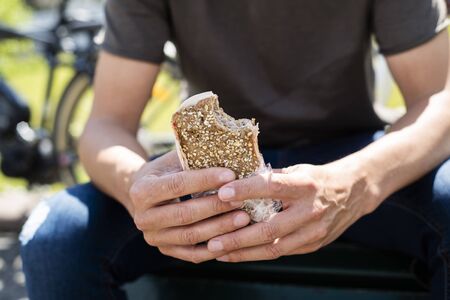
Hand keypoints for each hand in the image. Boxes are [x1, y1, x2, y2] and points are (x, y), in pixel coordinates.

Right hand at [128, 150, 250, 262]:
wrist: (146, 195)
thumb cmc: (168, 171)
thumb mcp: (174, 159)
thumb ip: (194, 157)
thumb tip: (229, 150)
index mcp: (141, 190)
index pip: (177, 185)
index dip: (204, 180)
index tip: (230, 175)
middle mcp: (142, 218)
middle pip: (184, 214)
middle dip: (215, 206)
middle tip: (241, 200)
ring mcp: (154, 238)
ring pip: (190, 235)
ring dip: (220, 228)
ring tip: (244, 218)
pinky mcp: (166, 251)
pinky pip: (193, 254)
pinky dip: (215, 247)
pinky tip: (235, 237)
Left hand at [208, 162, 378, 261]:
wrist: (354, 192)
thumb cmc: (317, 178)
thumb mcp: (297, 170)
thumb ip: (270, 178)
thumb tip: (235, 182)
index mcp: (305, 185)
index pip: (272, 186)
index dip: (246, 190)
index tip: (222, 193)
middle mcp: (311, 210)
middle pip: (270, 228)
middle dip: (238, 237)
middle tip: (213, 242)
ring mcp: (314, 231)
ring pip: (274, 248)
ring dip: (244, 253)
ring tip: (219, 253)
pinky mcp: (314, 245)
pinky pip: (282, 252)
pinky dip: (258, 254)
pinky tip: (238, 253)